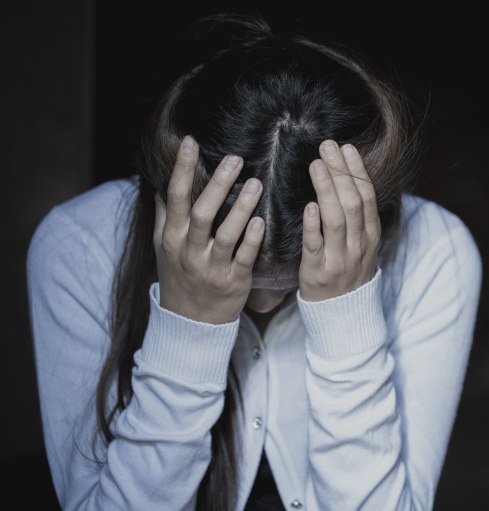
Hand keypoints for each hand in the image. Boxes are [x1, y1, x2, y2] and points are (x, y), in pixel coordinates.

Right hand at [153, 136, 264, 323]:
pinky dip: (252, 239)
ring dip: (241, 208)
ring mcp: (211, 267)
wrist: (190, 323)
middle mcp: (189, 251)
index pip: (175, 197)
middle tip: (236, 158)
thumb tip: (159, 181)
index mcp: (171, 237)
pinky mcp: (233, 281)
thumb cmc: (180, 276)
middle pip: (201, 213)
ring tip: (257, 183)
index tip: (191, 141)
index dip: (183, 169)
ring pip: (226, 234)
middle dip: (218, 184)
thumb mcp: (163, 247)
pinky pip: (244, 258)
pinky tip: (261, 221)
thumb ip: (165, 215)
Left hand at [299, 139, 380, 300]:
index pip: (366, 196)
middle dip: (340, 172)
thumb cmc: (348, 272)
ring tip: (316, 165)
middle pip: (352, 202)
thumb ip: (358, 217)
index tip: (346, 147)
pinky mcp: (318, 272)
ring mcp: (340, 259)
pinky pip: (316, 246)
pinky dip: (314, 225)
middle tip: (327, 146)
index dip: (357, 171)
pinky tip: (309, 205)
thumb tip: (347, 179)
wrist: (343, 315)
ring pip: (337, 219)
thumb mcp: (362, 245)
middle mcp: (359, 245)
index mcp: (371, 235)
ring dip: (327, 190)